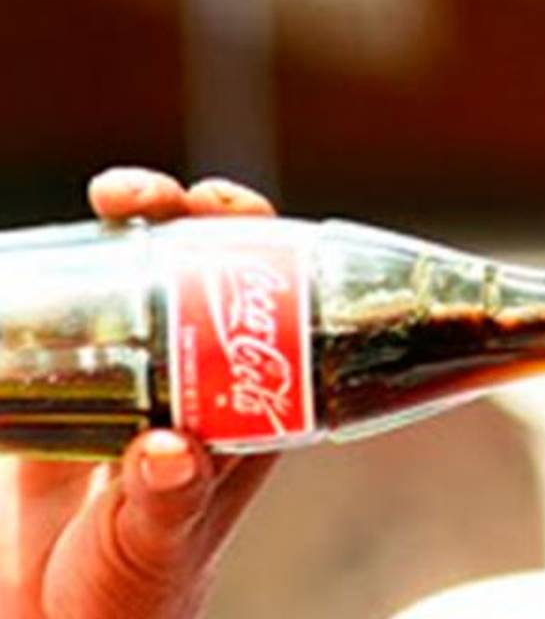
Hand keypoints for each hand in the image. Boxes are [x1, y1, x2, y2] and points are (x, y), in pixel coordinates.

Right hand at [0, 168, 279, 618]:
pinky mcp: (73, 389)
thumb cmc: (126, 601)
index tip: (228, 210)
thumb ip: (165, 504)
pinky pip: (75, 318)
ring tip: (112, 199)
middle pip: (209, 273)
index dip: (260, 247)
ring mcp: (136, 376)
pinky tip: (40, 251)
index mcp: (246, 408)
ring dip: (131, 229)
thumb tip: (170, 447)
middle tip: (146, 197)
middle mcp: (200, 379)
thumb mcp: (152, 550)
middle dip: (190, 218)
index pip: (271, 307)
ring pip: (143, 280)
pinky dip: (60, 277)